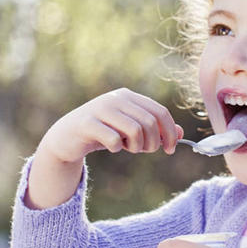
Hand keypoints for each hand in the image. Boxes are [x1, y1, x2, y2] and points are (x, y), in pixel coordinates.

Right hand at [25, 89, 182, 209]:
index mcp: (128, 96)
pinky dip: (117, 148)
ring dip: (136, 146)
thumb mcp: (129, 129)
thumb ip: (153, 129)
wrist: (66, 137)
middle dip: (152, 143)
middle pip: (150, 123)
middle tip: (144, 151)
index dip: (170, 132)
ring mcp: (100, 109)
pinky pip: (114, 139)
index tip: (170, 149)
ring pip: (135, 131)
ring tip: (128, 148)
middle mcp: (116, 99)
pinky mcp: (87, 124)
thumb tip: (180, 132)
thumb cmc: (102, 132)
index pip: (160, 112)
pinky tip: (112, 147)